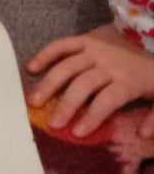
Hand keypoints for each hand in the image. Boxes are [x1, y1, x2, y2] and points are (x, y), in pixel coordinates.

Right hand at [28, 24, 153, 137]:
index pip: (107, 100)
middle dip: (67, 105)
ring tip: (34, 101)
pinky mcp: (86, 38)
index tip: (78, 132)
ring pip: (67, 67)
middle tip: (53, 123)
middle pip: (83, 85)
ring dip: (49, 84)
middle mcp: (108, 65)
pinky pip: (62, 44)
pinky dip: (46, 54)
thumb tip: (142, 135)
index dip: (92, 116)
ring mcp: (95, 50)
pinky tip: (32, 68)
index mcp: (128, 80)